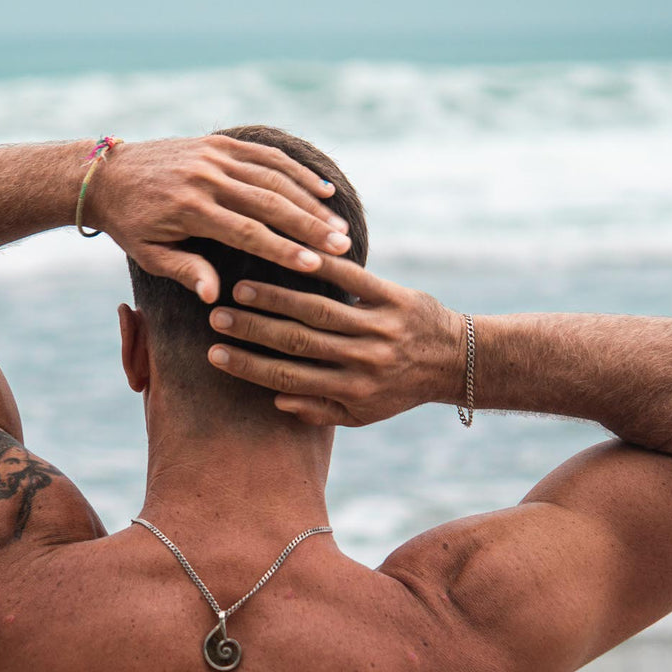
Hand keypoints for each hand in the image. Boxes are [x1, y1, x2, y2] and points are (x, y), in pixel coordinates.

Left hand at [88, 135, 352, 302]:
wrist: (106, 174)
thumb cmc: (130, 225)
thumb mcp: (149, 255)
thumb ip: (185, 271)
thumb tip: (217, 298)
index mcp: (190, 209)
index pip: (247, 232)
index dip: (283, 250)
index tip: (314, 266)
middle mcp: (206, 176)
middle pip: (269, 202)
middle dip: (309, 226)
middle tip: (342, 247)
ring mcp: (214, 155)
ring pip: (273, 177)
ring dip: (310, 201)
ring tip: (338, 226)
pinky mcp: (219, 142)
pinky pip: (265, 155)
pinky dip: (296, 171)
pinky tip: (321, 190)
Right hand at [204, 255, 465, 425]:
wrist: (456, 361)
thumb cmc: (399, 390)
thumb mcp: (362, 415)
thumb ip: (320, 411)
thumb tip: (277, 400)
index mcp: (352, 391)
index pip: (288, 377)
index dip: (249, 366)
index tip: (215, 354)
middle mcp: (365, 361)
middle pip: (297, 342)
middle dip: (253, 330)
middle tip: (217, 317)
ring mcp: (381, 328)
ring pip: (319, 310)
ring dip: (277, 298)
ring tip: (242, 289)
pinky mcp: (396, 299)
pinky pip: (355, 280)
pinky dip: (324, 268)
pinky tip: (294, 256)